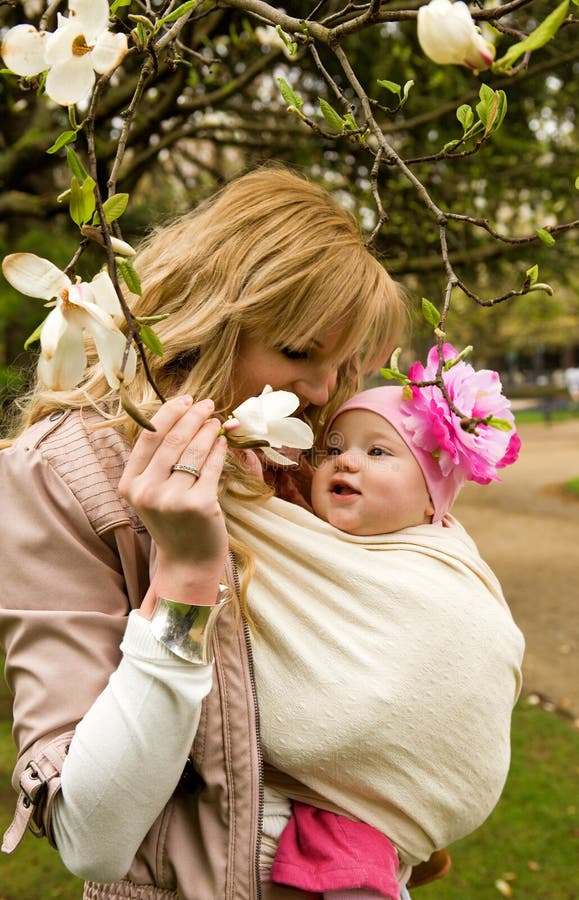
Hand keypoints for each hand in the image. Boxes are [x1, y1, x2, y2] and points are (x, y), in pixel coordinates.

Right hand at [119, 395, 228, 609]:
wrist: (188, 562)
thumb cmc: (174, 523)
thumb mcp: (154, 493)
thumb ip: (159, 461)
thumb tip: (183, 416)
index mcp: (129, 485)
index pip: (148, 437)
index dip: (169, 413)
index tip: (185, 399)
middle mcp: (146, 491)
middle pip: (171, 440)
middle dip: (193, 416)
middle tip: (207, 404)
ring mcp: (172, 500)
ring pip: (193, 451)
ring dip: (208, 430)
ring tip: (217, 422)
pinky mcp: (199, 505)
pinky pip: (212, 467)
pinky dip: (219, 451)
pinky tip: (223, 443)